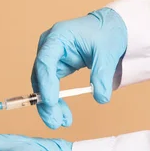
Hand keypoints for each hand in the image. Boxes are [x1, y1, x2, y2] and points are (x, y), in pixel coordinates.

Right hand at [32, 7, 126, 128]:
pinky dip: (56, 102)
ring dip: (50, 105)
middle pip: (40, 76)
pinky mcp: (55, 68)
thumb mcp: (107, 53)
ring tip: (61, 122)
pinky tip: (64, 116)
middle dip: (46, 101)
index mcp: (57, 37)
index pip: (45, 61)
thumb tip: (101, 98)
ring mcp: (50, 58)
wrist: (109, 28)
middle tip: (54, 121)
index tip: (51, 101)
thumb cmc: (106, 33)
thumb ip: (102, 75)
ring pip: (42, 85)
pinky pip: (51, 87)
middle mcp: (48, 47)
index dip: (46, 82)